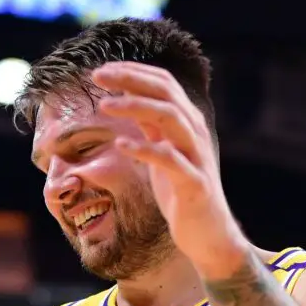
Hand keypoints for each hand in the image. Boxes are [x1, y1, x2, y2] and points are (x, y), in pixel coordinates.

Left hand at [92, 61, 247, 275]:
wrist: (207, 233)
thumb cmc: (181, 192)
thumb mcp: (162, 152)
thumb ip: (152, 126)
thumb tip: (129, 98)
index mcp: (187, 122)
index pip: (163, 82)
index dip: (133, 72)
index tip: (102, 71)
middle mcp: (194, 132)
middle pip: (166, 92)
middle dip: (131, 79)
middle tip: (98, 76)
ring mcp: (196, 156)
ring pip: (170, 117)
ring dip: (135, 107)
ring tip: (104, 105)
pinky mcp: (194, 183)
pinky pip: (169, 159)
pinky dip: (145, 148)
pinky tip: (120, 145)